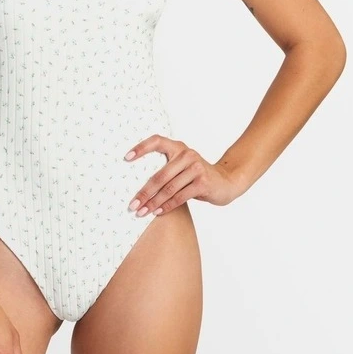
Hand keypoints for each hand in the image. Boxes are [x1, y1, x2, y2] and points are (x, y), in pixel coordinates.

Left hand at [124, 135, 238, 216]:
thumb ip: (167, 169)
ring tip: (141, 212)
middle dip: (144, 192)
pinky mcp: (202, 182)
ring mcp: (196, 168)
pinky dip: (167, 206)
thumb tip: (139, 187)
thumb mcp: (183, 167)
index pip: (157, 141)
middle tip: (132, 204)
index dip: (141, 148)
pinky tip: (157, 212)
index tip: (126, 158)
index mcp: (178, 147)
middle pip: (159, 175)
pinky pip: (179, 196)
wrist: (226, 182)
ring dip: (153, 202)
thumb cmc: (197, 177)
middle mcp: (187, 154)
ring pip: (168, 188)